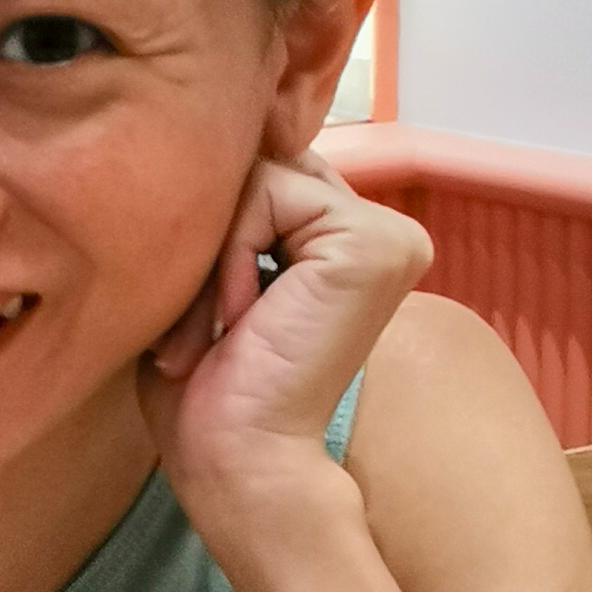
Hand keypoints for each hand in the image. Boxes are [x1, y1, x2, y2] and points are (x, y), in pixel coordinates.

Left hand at [135, 150, 431, 552]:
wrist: (237, 463)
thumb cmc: (210, 393)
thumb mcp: (211, 277)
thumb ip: (230, 209)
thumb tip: (205, 128)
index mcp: (352, 242)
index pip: (268, 171)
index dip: (216, 224)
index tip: (212, 317)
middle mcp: (384, 232)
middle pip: (263, 163)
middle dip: (212, 236)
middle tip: (203, 332)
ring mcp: (388, 234)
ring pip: (259, 174)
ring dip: (213, 256)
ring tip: (214, 333)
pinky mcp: (373, 241)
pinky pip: (266, 192)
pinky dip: (229, 256)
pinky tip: (242, 322)